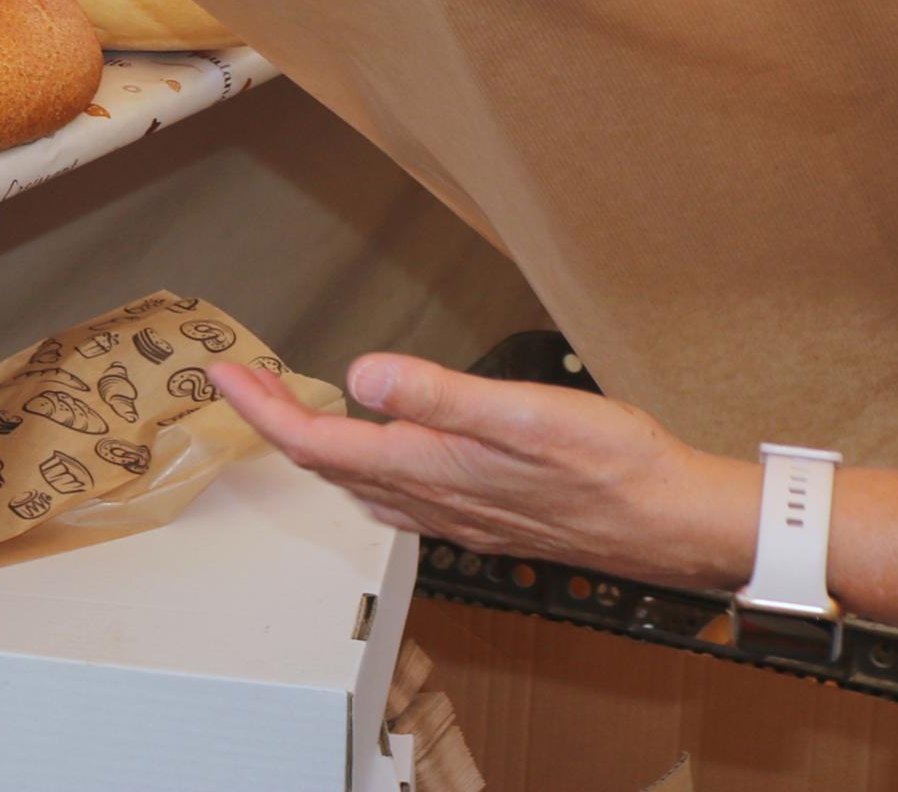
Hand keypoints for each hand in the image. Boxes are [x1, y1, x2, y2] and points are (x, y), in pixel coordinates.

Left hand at [209, 354, 758, 595]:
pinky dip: (365, 462)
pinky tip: (379, 446)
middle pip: (329, 465)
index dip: (263, 409)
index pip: (318, 443)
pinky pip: (398, 493)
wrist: (672, 521)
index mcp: (430, 468)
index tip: (225, 375)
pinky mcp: (482, 513)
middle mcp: (432, 498)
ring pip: (361, 483)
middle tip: (247, 382)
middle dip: (279, 422)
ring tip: (294, 405)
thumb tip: (361, 376)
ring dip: (318, 444)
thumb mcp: (522, 414)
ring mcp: (456, 512)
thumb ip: (438, 395)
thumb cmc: (610, 465)